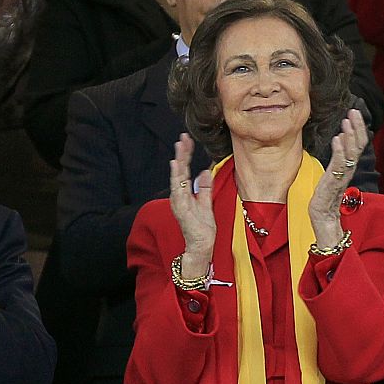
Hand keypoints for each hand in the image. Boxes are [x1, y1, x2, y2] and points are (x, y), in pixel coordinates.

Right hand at [169, 134, 215, 277]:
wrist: (202, 246)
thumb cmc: (202, 227)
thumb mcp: (206, 203)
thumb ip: (205, 188)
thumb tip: (205, 171)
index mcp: (185, 193)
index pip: (185, 170)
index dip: (186, 155)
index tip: (188, 140)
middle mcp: (179, 196)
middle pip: (180, 171)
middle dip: (181, 153)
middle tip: (182, 137)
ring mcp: (179, 202)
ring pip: (177, 178)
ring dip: (178, 162)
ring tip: (179, 147)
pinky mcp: (182, 209)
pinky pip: (179, 191)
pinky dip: (176, 178)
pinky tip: (176, 165)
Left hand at [308, 108, 367, 246]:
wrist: (323, 218)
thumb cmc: (325, 198)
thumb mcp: (331, 175)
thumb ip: (337, 160)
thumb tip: (339, 141)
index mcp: (349, 167)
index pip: (358, 144)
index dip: (358, 128)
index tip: (354, 113)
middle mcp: (348, 170)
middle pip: (358, 145)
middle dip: (356, 127)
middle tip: (353, 111)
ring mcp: (342, 176)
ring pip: (351, 152)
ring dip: (349, 135)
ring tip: (346, 121)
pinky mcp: (333, 182)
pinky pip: (339, 164)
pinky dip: (339, 150)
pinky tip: (337, 138)